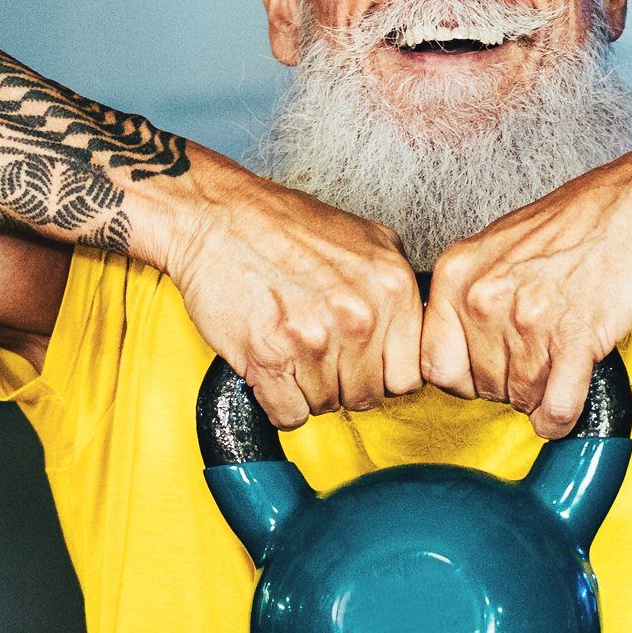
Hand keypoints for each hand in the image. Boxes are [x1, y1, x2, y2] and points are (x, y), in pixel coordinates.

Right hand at [157, 168, 423, 429]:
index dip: (383, 372)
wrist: (216, 218)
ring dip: (309, 390)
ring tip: (292, 351)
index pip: (409, 374)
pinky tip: (273, 370)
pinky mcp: (268, 359)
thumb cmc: (282, 226)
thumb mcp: (366, 238)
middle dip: (346, 383)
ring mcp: (314, 340)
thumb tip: (415, 327)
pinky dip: (279, 402)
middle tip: (321, 354)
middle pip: (369, 396)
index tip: (364, 362)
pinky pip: (289, 414)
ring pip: (327, 406)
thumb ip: (396, 285)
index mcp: (391, 287)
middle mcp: (359, 316)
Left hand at [425, 156, 631, 435]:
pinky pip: (556, 406)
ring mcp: (528, 318)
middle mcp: (484, 297)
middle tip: (533, 360)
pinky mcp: (574, 337)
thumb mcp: (493, 249)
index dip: (463, 377)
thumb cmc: (570, 226)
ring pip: (520, 398)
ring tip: (556, 365)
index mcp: (456, 274)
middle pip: (479, 386)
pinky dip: (561, 417)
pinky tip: (565, 402)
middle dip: (506, 385)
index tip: (483, 371)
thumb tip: (455, 351)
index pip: (434, 364)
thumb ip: (465, 297)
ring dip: (539, 396)